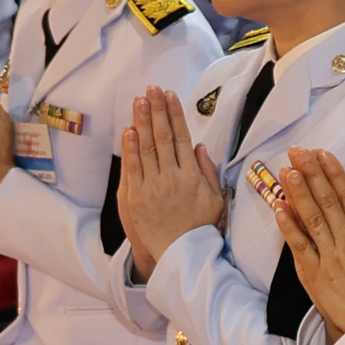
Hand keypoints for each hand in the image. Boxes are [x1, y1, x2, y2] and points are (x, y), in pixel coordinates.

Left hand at [116, 90, 228, 268]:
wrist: (180, 255)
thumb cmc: (200, 227)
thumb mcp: (216, 200)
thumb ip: (208, 172)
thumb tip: (199, 146)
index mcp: (192, 176)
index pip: (181, 137)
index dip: (175, 114)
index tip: (170, 95)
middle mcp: (172, 178)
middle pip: (162, 137)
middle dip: (157, 110)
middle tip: (152, 89)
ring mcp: (152, 187)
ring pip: (146, 148)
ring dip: (142, 121)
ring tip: (140, 100)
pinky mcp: (135, 198)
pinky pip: (132, 168)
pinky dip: (130, 148)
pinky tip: (129, 129)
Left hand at [274, 147, 344, 335]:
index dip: (334, 173)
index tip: (323, 154)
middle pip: (327, 201)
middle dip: (311, 174)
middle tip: (298, 152)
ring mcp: (328, 259)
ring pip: (310, 219)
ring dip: (297, 192)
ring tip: (287, 169)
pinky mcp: (313, 276)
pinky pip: (298, 246)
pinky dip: (288, 226)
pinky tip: (279, 206)